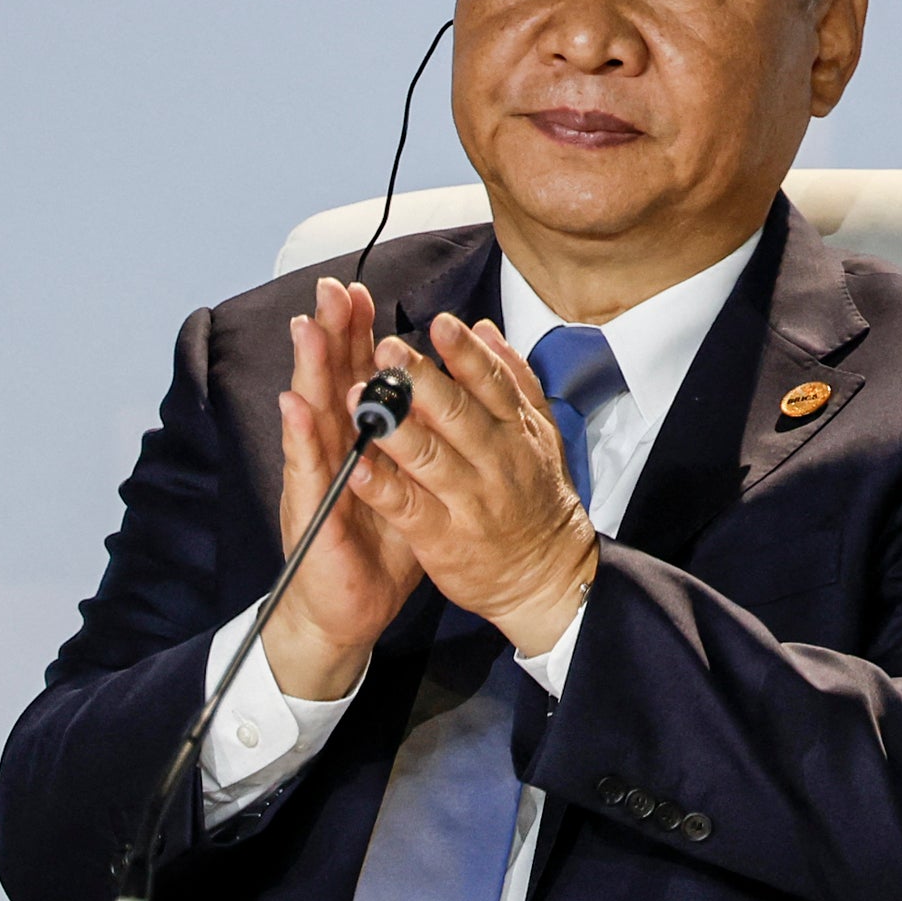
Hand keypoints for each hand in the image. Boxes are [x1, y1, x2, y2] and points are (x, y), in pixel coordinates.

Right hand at [265, 277, 423, 698]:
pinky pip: (307, 468)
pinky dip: (300, 434)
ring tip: (309, 327)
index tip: (363, 292)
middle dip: (333, 333)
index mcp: (362, 441)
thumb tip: (441, 395)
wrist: (347, 609)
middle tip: (333, 289)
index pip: (360, 376)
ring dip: (310, 369)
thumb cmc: (378, 547)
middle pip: (334, 380)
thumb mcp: (409, 486)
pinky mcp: (309, 510)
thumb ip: (415, 442)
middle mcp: (335, 450)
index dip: (360, 334)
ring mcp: (318, 477)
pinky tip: (294, 404)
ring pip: (314, 413)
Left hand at [349, 312, 597, 656]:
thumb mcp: (540, 435)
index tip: (440, 324)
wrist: (546, 576)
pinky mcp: (443, 538)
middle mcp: (496, 462)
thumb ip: (514, 381)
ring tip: (358, 397)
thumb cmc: (537, 498)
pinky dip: (381, 487)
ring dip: (392, 426)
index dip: (465, 353)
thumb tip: (485, 329)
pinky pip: (408, 508)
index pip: (493, 383)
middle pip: (457, 414)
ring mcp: (469, 501)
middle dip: (420, 381)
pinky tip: (355, 467)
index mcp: (517, 431)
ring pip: (429, 458)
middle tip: (387, 350)